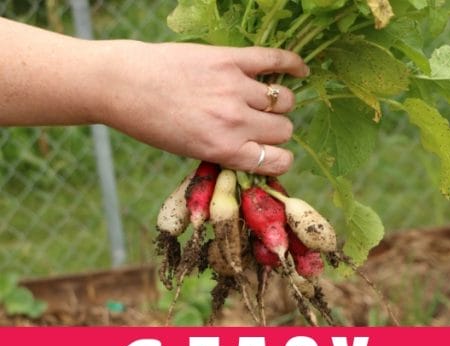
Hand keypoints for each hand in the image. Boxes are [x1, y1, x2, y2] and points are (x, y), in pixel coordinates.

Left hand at [100, 42, 308, 173]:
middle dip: (276, 132)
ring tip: (266, 103)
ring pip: (284, 100)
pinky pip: (274, 59)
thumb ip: (225, 152)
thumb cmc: (152, 125)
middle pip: (284, 129)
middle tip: (260, 128)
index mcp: (225, 149)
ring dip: (279, 104)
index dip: (278, 160)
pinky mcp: (230, 58)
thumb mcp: (190, 151)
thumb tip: (255, 153)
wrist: (125, 85)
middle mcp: (235, 120)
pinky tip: (300, 69)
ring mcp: (235, 87)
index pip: (278, 160)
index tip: (270, 155)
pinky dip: (292, 64)